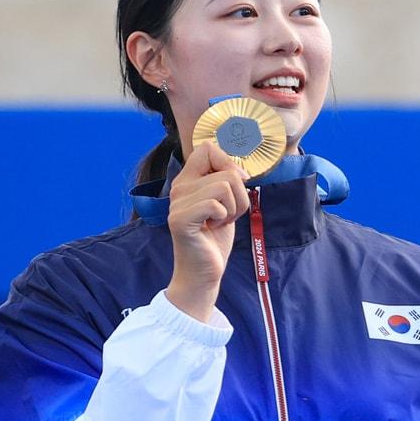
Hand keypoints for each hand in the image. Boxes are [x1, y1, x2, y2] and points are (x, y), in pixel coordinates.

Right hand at [165, 143, 249, 321]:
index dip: (229, 163)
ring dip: (234, 208)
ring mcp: (177, 203)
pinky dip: (225, 217)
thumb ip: (227, 182)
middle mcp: (179, 187)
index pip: (207, 149)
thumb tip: (242, 169)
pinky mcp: (180, 219)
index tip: (236, 185)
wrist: (204, 272)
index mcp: (187, 180)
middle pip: (227, 171)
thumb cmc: (215, 238)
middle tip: (226, 216)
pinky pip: (216, 203)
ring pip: (225, 185)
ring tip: (220, 222)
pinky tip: (213, 228)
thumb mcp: (225, 204)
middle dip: (239, 196)